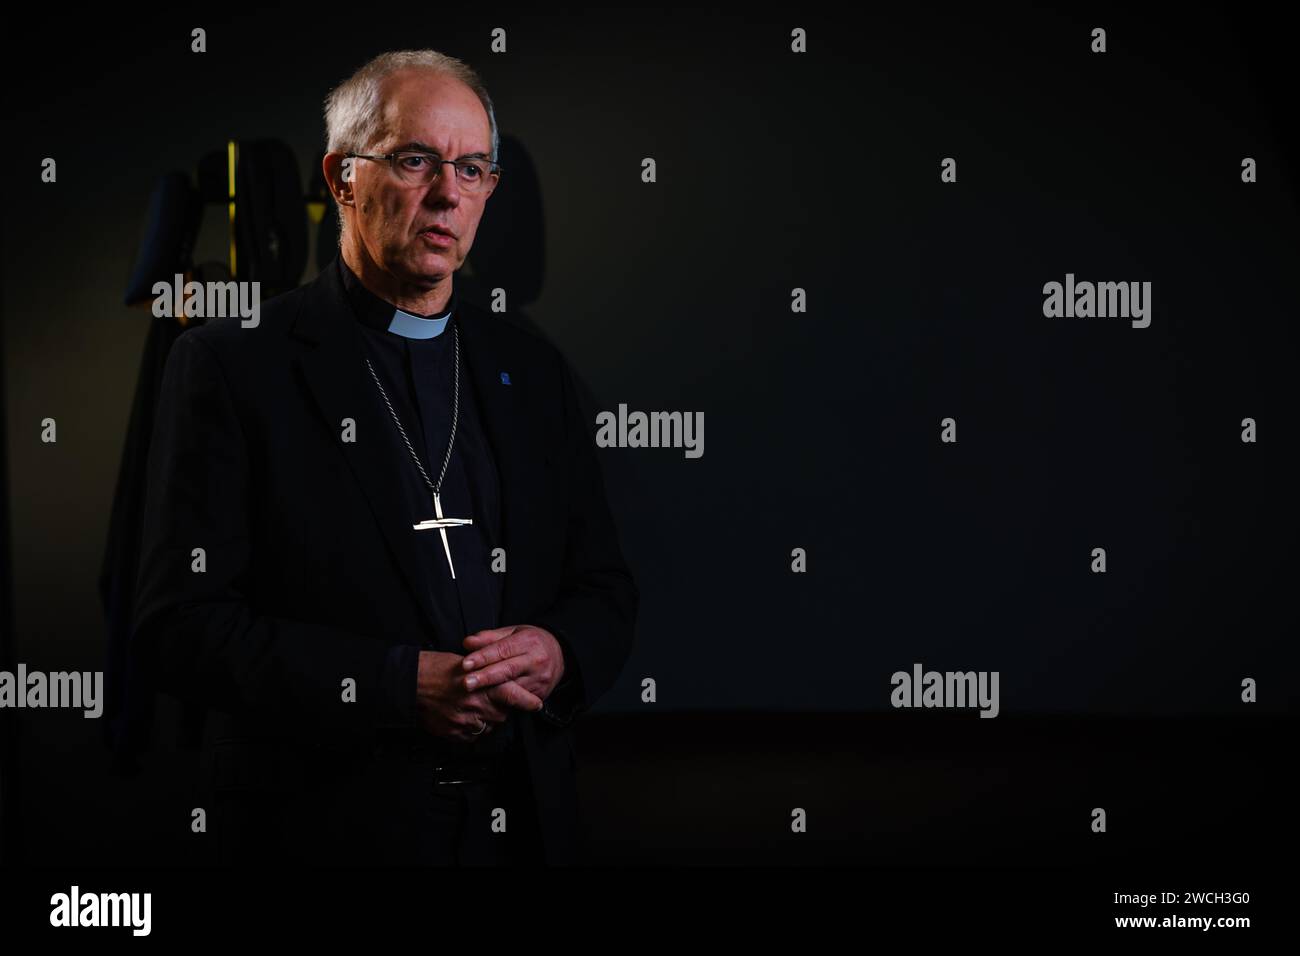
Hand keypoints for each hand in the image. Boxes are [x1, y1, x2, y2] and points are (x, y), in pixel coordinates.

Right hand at [414, 650, 541, 741]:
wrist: (410, 683)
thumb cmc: (437, 668)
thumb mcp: (466, 663)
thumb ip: (486, 674)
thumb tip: (502, 680)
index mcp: (480, 683)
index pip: (511, 693)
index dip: (526, 700)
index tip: (537, 704)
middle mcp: (475, 703)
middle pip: (502, 714)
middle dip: (501, 709)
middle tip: (491, 701)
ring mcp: (464, 720)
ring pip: (488, 727)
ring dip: (486, 719)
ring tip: (474, 707)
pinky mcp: (453, 732)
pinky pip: (472, 736)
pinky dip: (472, 729)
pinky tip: (463, 717)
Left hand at [460, 625, 565, 704]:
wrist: (560, 655)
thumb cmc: (530, 641)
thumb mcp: (513, 632)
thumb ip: (490, 638)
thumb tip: (467, 642)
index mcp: (528, 641)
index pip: (502, 650)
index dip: (483, 657)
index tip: (465, 664)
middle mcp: (536, 660)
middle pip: (507, 670)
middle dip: (485, 678)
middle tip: (466, 683)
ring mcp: (540, 679)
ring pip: (513, 688)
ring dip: (491, 693)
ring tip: (471, 696)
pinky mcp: (541, 693)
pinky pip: (519, 700)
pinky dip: (503, 702)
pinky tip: (487, 705)